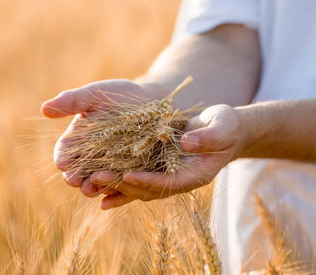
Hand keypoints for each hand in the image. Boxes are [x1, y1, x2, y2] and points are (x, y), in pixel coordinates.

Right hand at [41, 79, 161, 196]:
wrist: (156, 102)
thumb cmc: (121, 95)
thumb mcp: (95, 94)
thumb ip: (71, 101)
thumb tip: (43, 109)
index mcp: (79, 140)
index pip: (64, 153)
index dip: (62, 159)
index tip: (62, 163)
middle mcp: (92, 157)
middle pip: (78, 173)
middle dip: (75, 178)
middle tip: (75, 181)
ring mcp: (111, 168)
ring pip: (98, 184)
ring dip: (93, 188)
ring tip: (93, 188)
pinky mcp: (131, 175)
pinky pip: (121, 188)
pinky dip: (116, 194)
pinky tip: (112, 197)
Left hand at [89, 104, 245, 208]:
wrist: (222, 130)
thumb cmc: (226, 127)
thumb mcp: (223, 127)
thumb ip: (209, 137)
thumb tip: (188, 142)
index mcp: (195, 175)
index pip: (168, 183)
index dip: (148, 181)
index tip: (127, 176)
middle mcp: (177, 180)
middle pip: (147, 188)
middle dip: (122, 185)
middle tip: (96, 178)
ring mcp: (165, 176)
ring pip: (137, 186)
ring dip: (114, 185)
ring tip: (89, 181)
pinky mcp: (157, 168)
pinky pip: (135, 178)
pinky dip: (118, 184)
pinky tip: (98, 186)